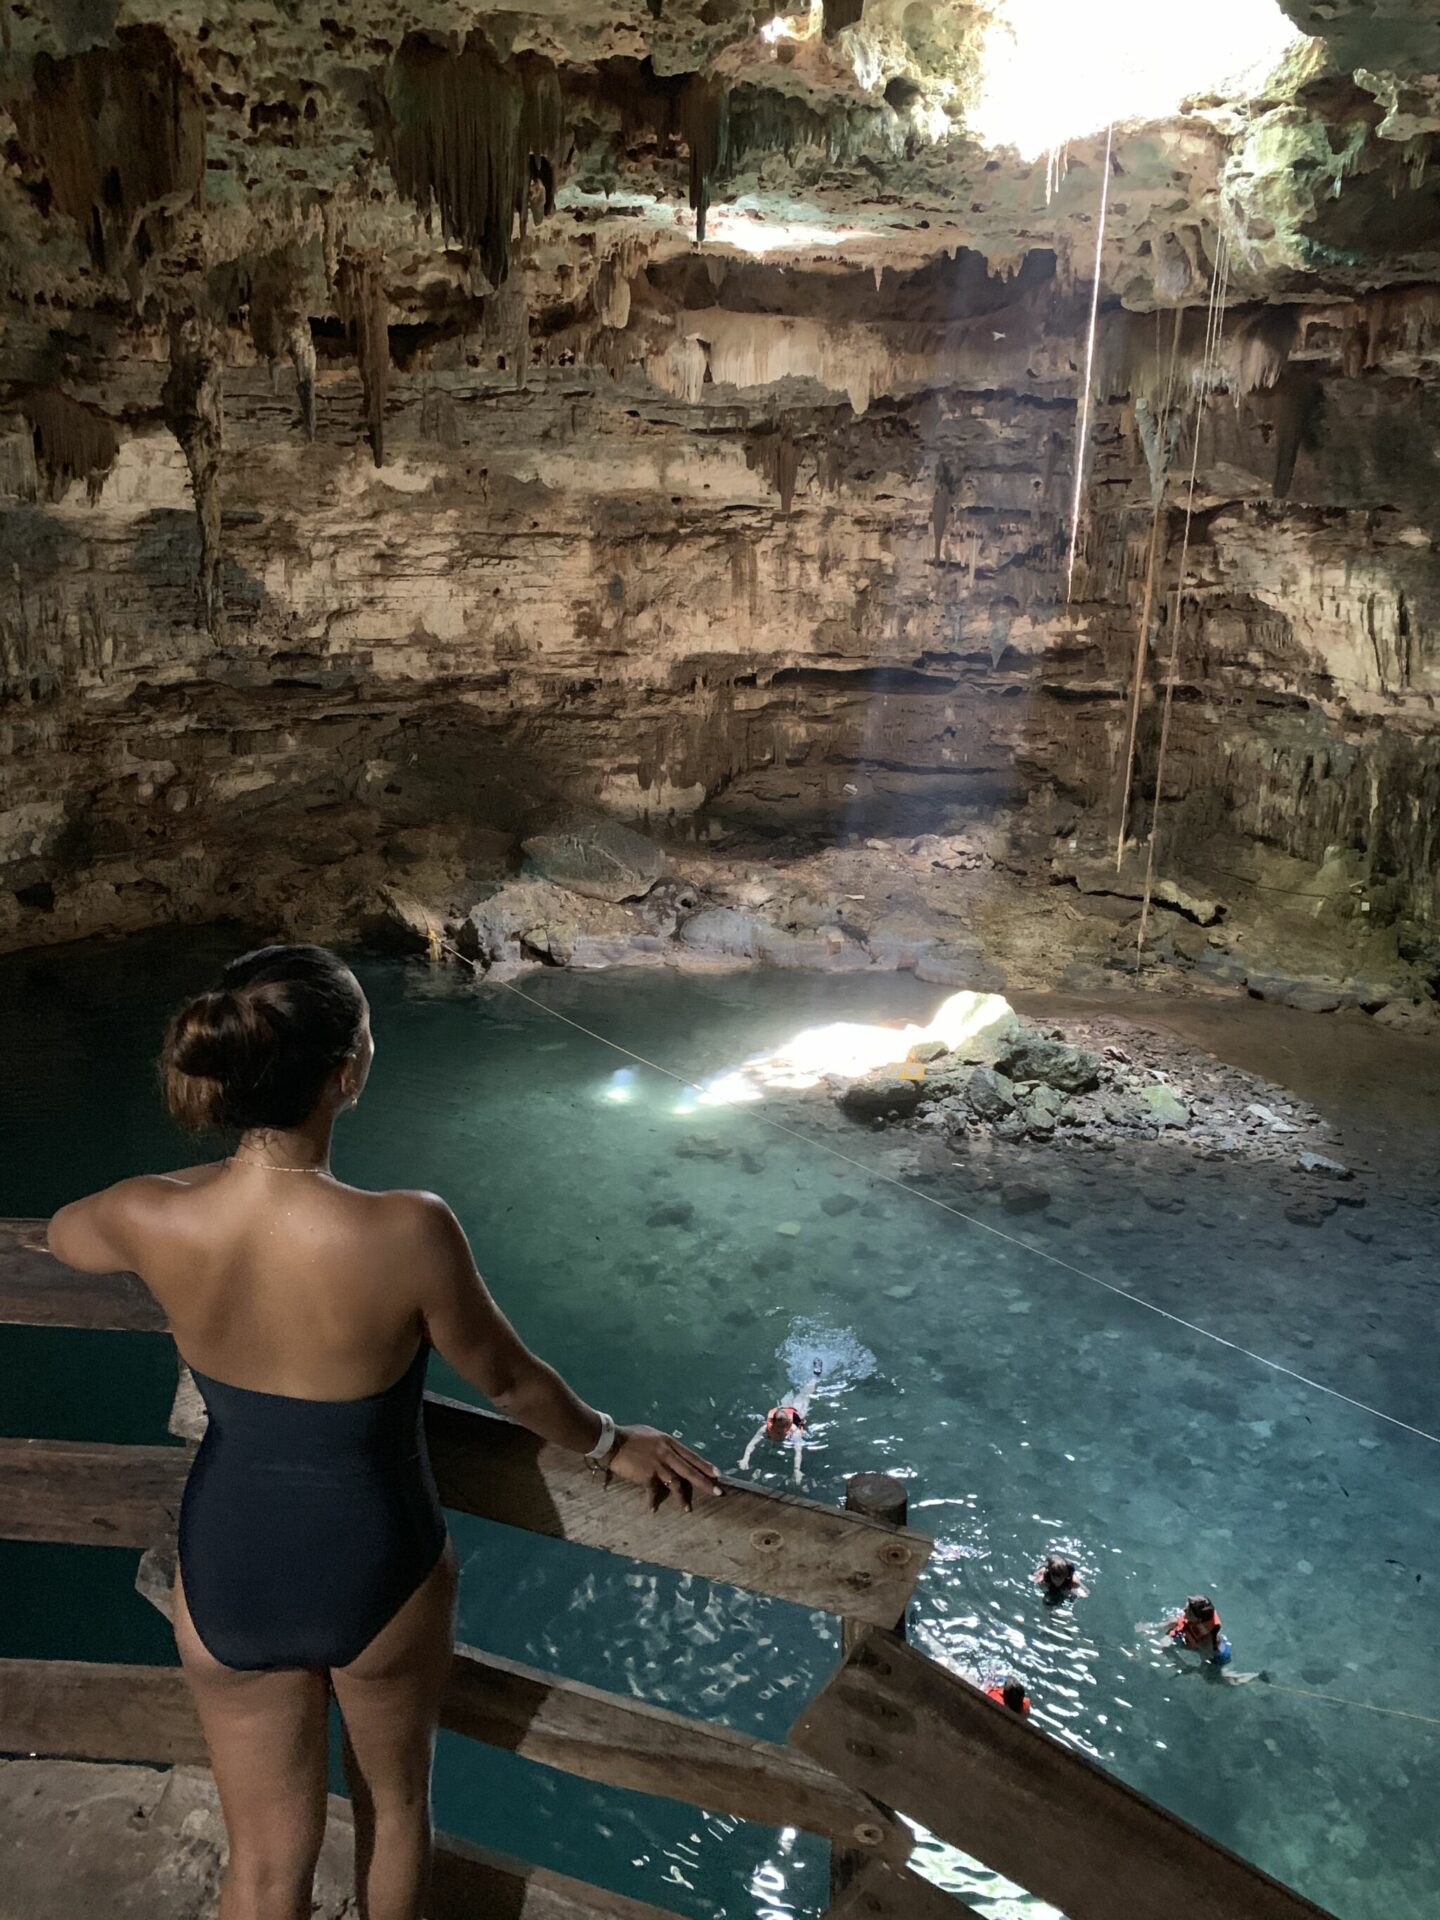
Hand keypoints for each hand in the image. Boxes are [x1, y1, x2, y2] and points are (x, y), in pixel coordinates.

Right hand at [606, 1426, 721, 1511]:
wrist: (613, 1442)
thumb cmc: (631, 1436)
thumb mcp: (652, 1435)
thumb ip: (664, 1445)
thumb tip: (672, 1454)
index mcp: (669, 1442)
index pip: (691, 1456)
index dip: (705, 1466)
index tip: (717, 1474)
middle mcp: (667, 1454)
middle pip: (690, 1471)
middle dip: (705, 1483)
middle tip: (718, 1492)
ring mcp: (658, 1466)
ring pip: (676, 1484)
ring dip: (682, 1498)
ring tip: (687, 1509)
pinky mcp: (647, 1476)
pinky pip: (653, 1492)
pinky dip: (653, 1501)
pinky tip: (653, 1509)